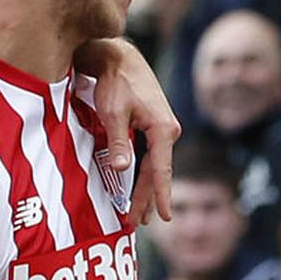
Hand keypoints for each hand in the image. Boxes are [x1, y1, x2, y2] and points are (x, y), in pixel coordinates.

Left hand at [83, 39, 180, 224]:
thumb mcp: (113, 113)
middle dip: (147, 198)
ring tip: (139, 214)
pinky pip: (148, 155)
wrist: (117, 57)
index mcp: (163, 128)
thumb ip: (118, 142)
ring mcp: (160, 128)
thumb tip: (121, 169)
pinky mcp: (151, 125)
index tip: (165, 216)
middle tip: (137, 222)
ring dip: (144, 188)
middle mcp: (167, 130)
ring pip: (152, 164)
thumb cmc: (115, 82)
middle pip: (157, 171)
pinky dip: (141, 172)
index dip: (162, 195)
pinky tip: (135, 186)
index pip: (162, 169)